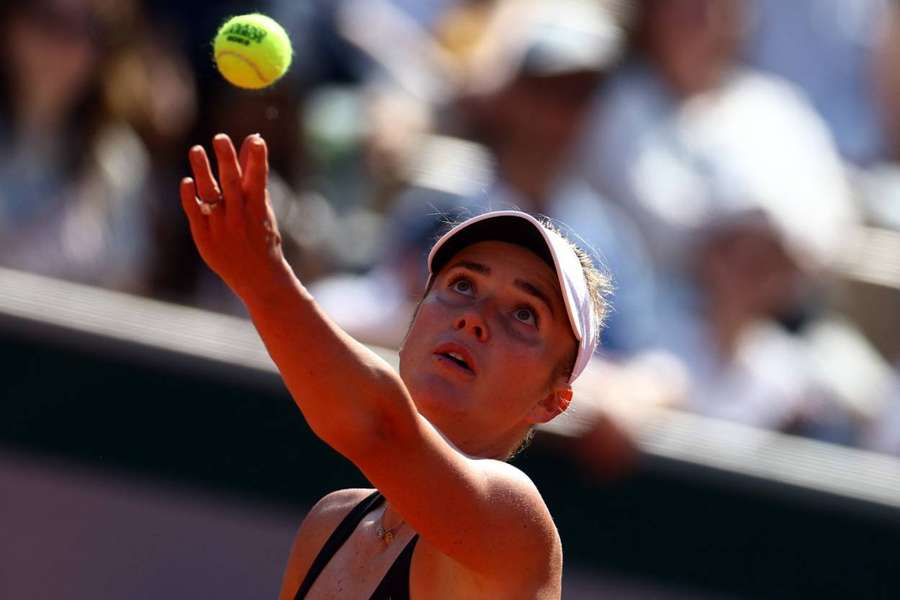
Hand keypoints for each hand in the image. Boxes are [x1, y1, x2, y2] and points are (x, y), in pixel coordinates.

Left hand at [180, 133, 289, 301]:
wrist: (259, 278)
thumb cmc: (262, 238)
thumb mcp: (262, 207)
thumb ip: (253, 175)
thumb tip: (252, 140)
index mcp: (258, 210)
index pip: (258, 180)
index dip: (257, 160)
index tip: (256, 140)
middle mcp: (240, 217)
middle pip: (232, 184)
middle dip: (227, 160)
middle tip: (220, 138)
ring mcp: (221, 228)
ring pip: (211, 195)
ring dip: (203, 172)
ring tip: (196, 150)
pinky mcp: (205, 238)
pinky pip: (195, 214)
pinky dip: (190, 198)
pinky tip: (187, 181)